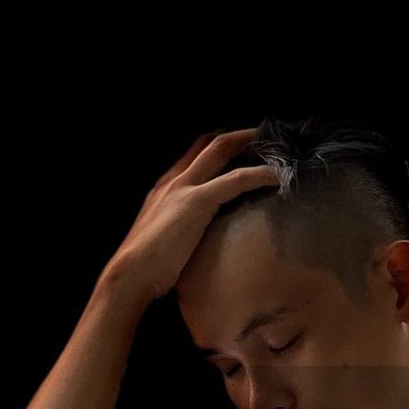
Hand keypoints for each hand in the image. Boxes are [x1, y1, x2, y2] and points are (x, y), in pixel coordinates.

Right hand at [106, 127, 279, 302]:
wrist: (130, 274)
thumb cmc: (145, 267)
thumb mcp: (163, 239)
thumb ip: (178, 231)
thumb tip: (194, 243)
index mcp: (164, 188)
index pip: (194, 155)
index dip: (218, 147)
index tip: (240, 147)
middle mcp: (174, 181)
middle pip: (209, 144)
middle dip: (237, 136)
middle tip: (263, 135)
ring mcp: (185, 188)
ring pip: (222, 150)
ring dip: (250, 143)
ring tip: (277, 147)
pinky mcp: (198, 201)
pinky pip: (237, 179)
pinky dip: (260, 174)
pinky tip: (278, 176)